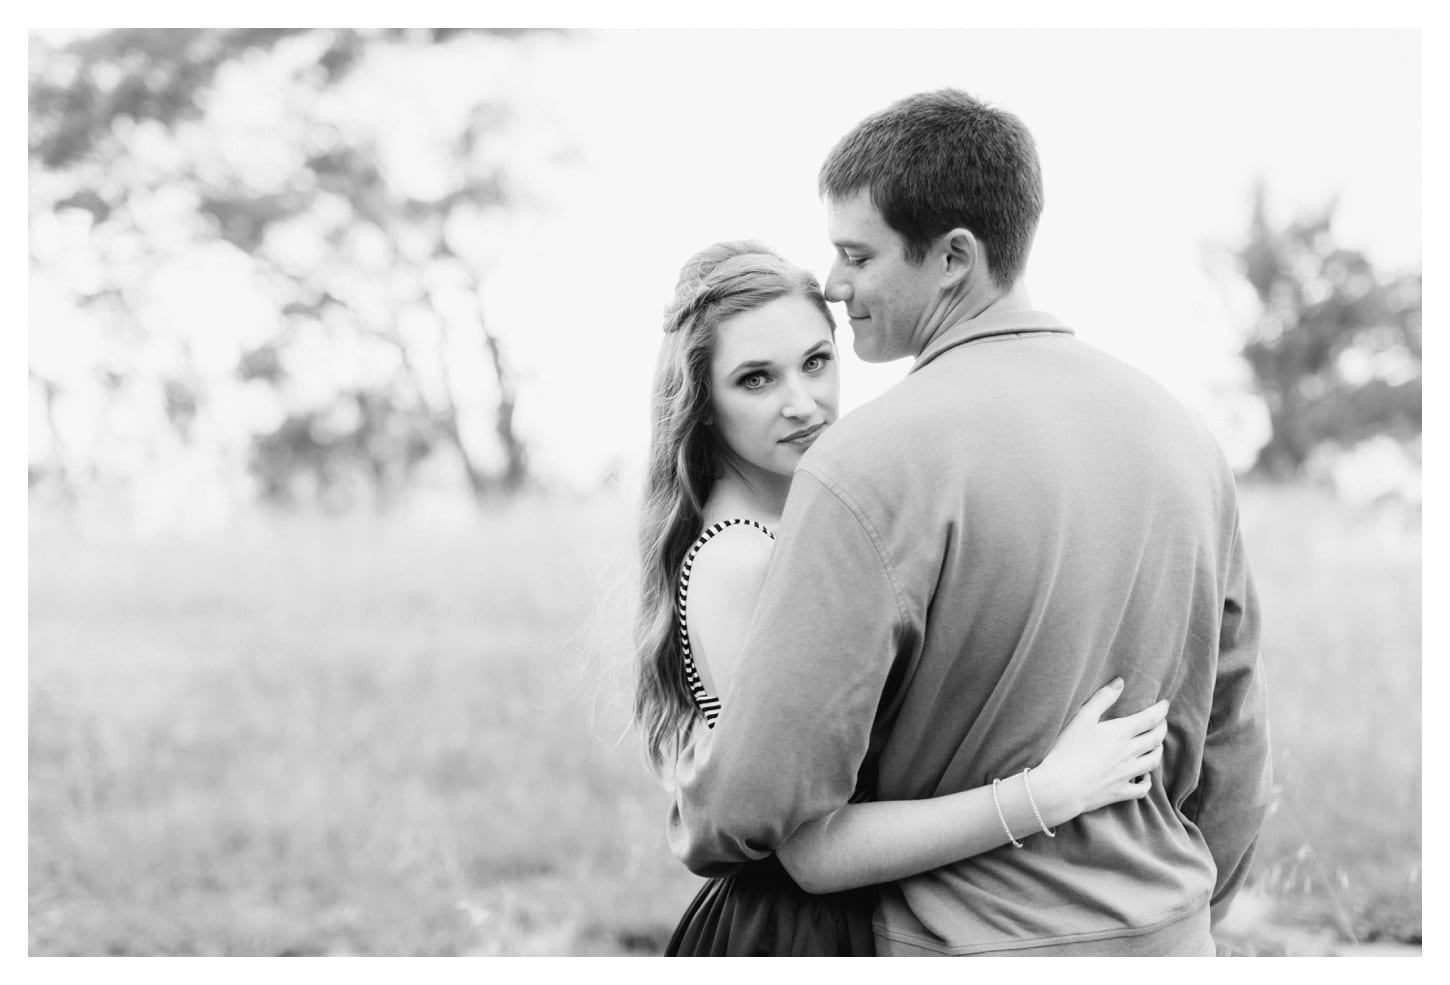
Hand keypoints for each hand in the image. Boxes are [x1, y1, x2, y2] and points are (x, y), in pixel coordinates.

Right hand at [1028, 679, 1167, 828]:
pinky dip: (1148, 782)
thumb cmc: (1068, 749)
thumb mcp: (1082, 718)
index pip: (1150, 719)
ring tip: (1157, 744)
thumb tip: (1120, 682)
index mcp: (1121, 733)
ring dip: (1158, 750)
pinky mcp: (1120, 792)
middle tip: (1162, 721)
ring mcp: (1126, 774)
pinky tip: (1145, 777)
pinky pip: (1142, 789)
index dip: (1161, 710)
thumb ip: (1102, 698)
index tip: (1165, 704)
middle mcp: (1129, 753)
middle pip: (1155, 739)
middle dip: (1162, 728)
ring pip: (1153, 761)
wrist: (1061, 786)